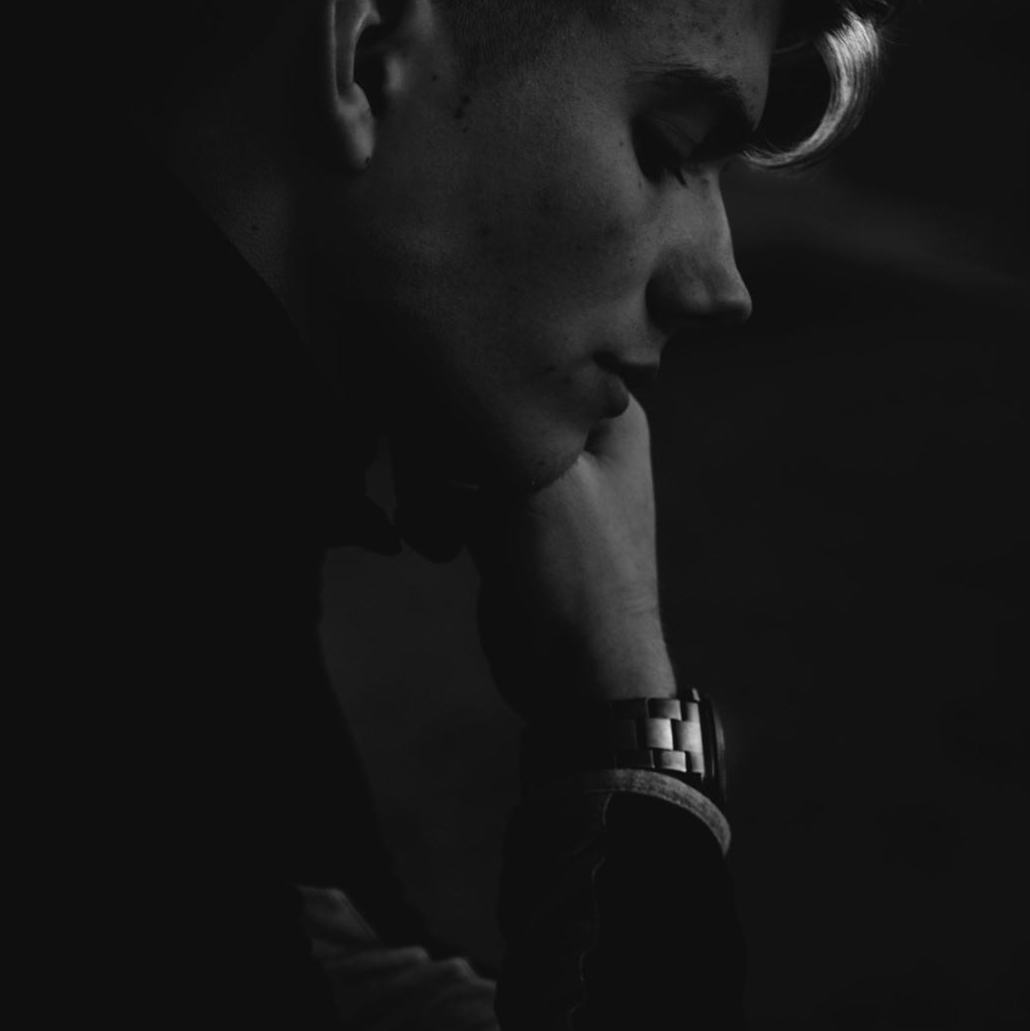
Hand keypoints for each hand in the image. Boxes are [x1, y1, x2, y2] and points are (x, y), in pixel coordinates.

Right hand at [395, 401, 673, 721]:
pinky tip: (439, 547)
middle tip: (438, 488)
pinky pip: (444, 486)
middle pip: (473, 398)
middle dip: (437, 445)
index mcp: (601, 402)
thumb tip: (428, 369)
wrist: (577, 678)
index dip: (466, 377)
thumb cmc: (577, 573)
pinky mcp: (500, 513)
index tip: (439, 412)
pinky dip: (431, 513)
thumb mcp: (534, 476)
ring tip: (439, 528)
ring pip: (449, 443)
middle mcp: (569, 429)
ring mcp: (534, 473)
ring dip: (428, 486)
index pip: (517, 353)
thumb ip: (483, 413)